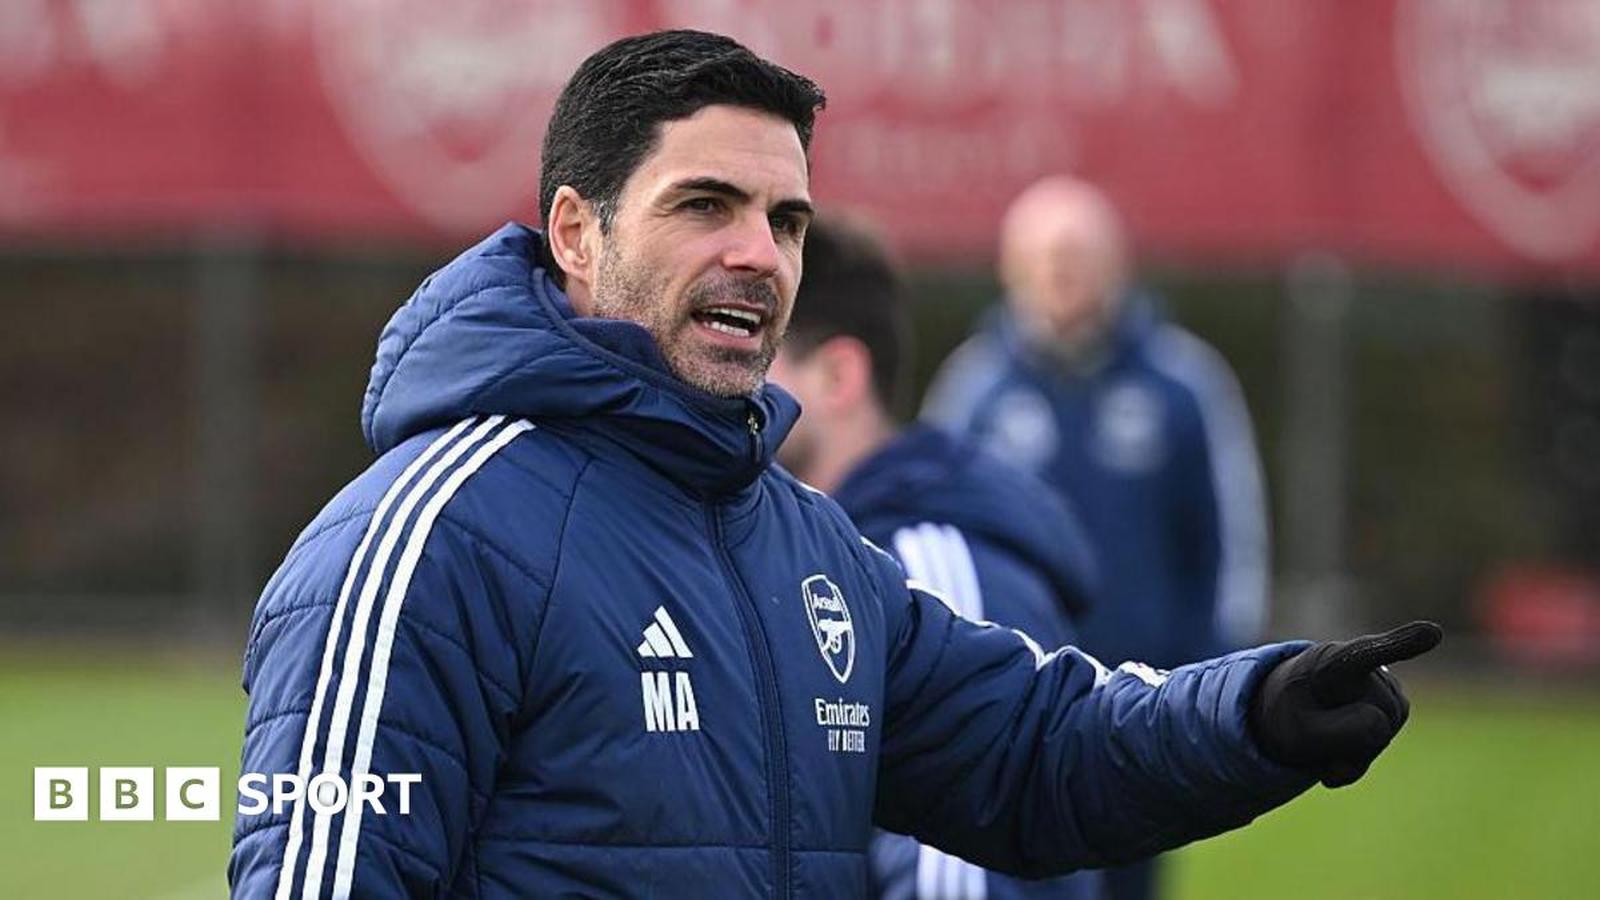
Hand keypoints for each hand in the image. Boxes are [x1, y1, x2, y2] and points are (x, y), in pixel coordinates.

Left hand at [1249, 621, 1442, 787]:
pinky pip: (1379, 744)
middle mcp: (1365, 668)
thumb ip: (1340, 733)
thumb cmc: (1290, 713)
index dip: (1401, 644)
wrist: (1288, 710)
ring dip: (1351, 748)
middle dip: (1349, 740)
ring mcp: (1384, 686)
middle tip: (1315, 730)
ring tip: (1322, 733)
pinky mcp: (1393, 705)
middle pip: (1379, 721)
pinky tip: (1332, 754)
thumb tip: (1383, 726)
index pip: (1369, 654)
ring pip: (1382, 735)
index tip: (1433, 633)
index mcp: (1333, 662)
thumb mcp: (1298, 731)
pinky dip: (1354, 758)